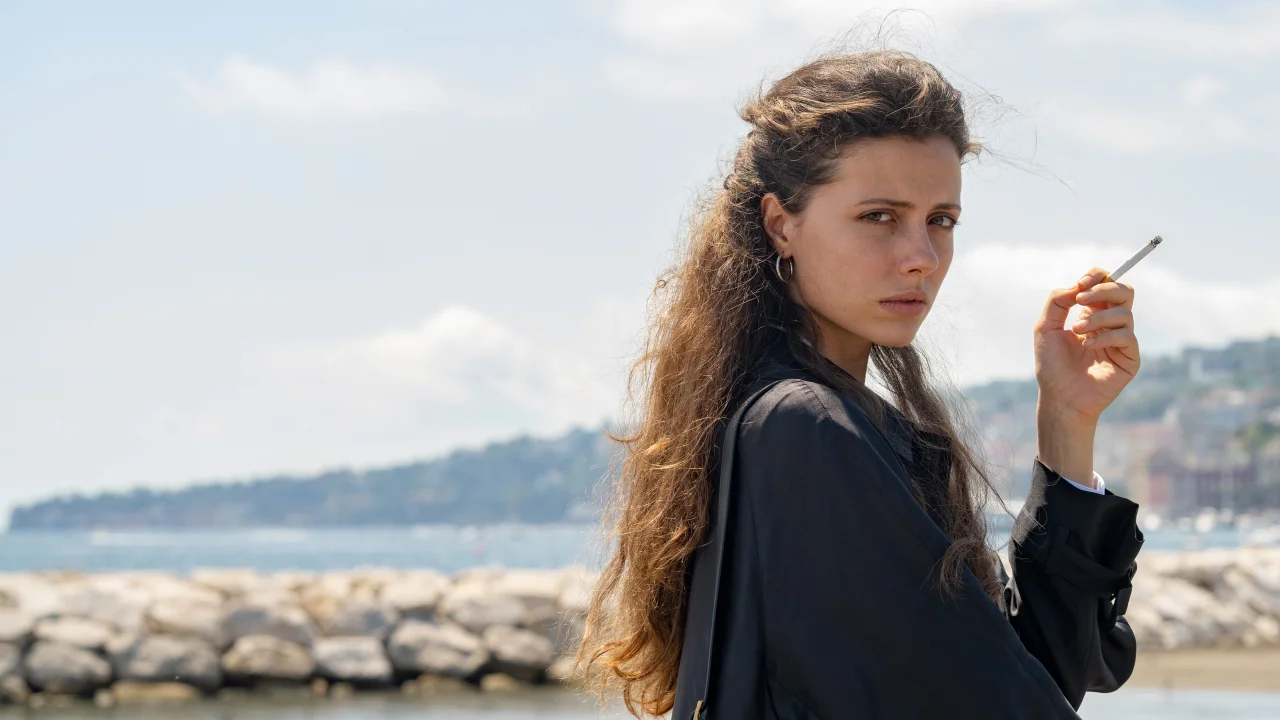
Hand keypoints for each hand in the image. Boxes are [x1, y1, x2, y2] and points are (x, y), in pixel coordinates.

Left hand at [1034, 266, 1141, 423]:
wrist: (1059, 397)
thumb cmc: (1051, 365)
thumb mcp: (1045, 328)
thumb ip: (1058, 301)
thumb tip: (1078, 285)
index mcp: (1092, 313)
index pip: (1106, 283)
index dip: (1098, 276)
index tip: (1081, 282)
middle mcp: (1110, 324)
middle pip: (1124, 292)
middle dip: (1104, 289)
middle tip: (1082, 299)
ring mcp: (1122, 340)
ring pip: (1124, 313)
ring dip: (1097, 317)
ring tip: (1077, 331)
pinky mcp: (1130, 358)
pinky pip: (1126, 336)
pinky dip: (1104, 336)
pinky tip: (1086, 346)